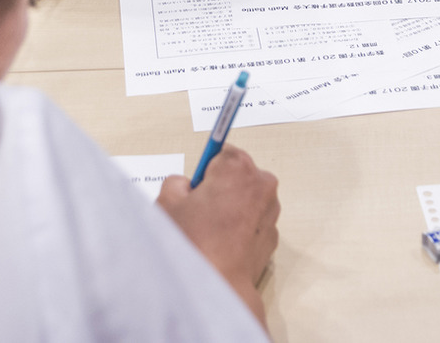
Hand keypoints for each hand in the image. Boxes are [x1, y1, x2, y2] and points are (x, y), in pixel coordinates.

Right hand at [157, 146, 279, 322]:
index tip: (198, 182)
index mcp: (238, 167)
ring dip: (231, 209)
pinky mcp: (272, 237)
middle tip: (198, 211)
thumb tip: (184, 186)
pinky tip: (221, 245)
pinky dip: (240, 229)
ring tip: (208, 232)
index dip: (205, 171)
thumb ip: (176, 183)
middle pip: (237, 176)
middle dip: (220, 188)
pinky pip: (253, 223)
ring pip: (246, 200)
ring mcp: (270, 212)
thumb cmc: (193, 243)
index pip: (221, 153)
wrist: (215, 286)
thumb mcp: (167, 203)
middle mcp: (262, 185)